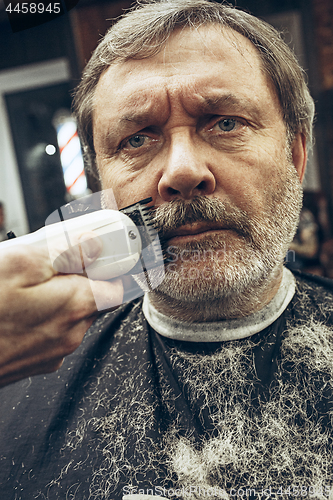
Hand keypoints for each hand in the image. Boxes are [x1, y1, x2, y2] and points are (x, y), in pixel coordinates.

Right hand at [0, 234, 122, 386]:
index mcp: (76, 307)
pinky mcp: (34, 362)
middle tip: (47, 265)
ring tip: (23, 287)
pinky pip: (48, 332)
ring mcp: (52, 352)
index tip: (98, 255)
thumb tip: (96, 244)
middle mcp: (70, 335)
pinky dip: (40, 317)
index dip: (110, 268)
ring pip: (68, 316)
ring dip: (55, 298)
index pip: (118, 287)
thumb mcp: (22, 262)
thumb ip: (67, 252)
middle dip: (75, 279)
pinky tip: (14, 308)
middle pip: (91, 300)